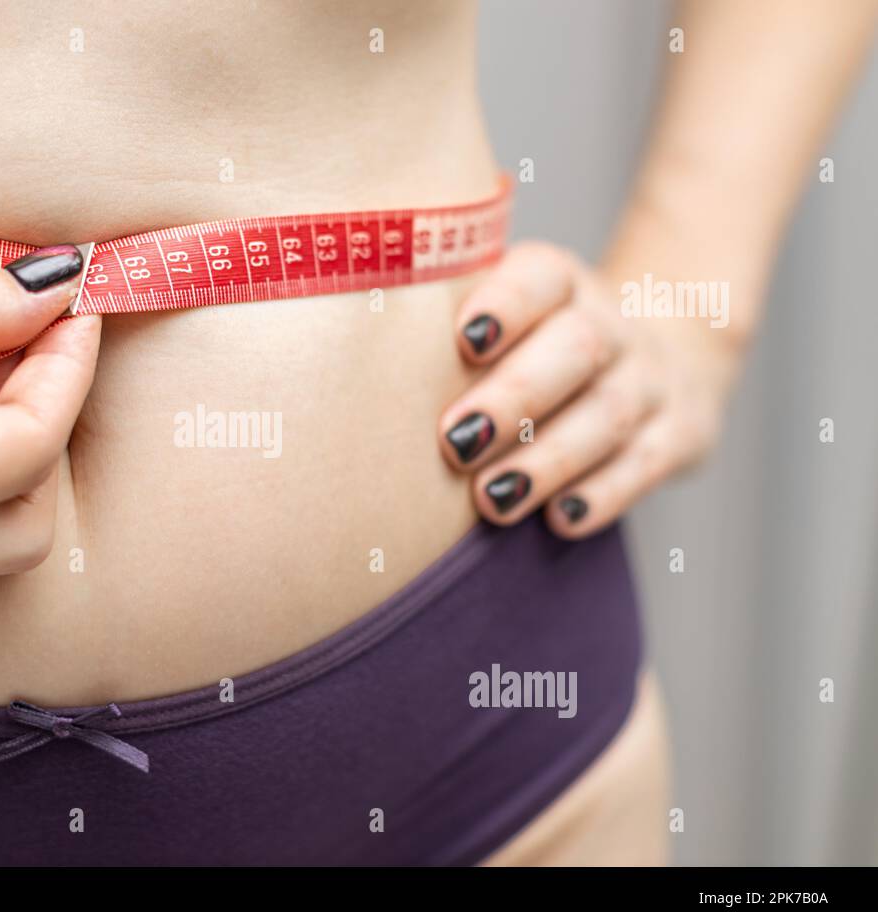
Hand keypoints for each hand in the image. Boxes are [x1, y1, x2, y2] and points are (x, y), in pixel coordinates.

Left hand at [439, 242, 739, 535]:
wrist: (664, 361)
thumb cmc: (537, 349)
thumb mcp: (507, 319)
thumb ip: (447, 327)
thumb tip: (346, 358)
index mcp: (561, 283)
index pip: (542, 276)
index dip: (507, 304)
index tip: (463, 339)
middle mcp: (612, 325)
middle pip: (575, 350)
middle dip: (514, 398)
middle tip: (454, 443)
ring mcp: (651, 379)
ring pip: (608, 415)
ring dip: (549, 460)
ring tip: (493, 499)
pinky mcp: (680, 434)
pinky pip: (647, 464)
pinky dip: (605, 495)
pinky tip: (562, 520)